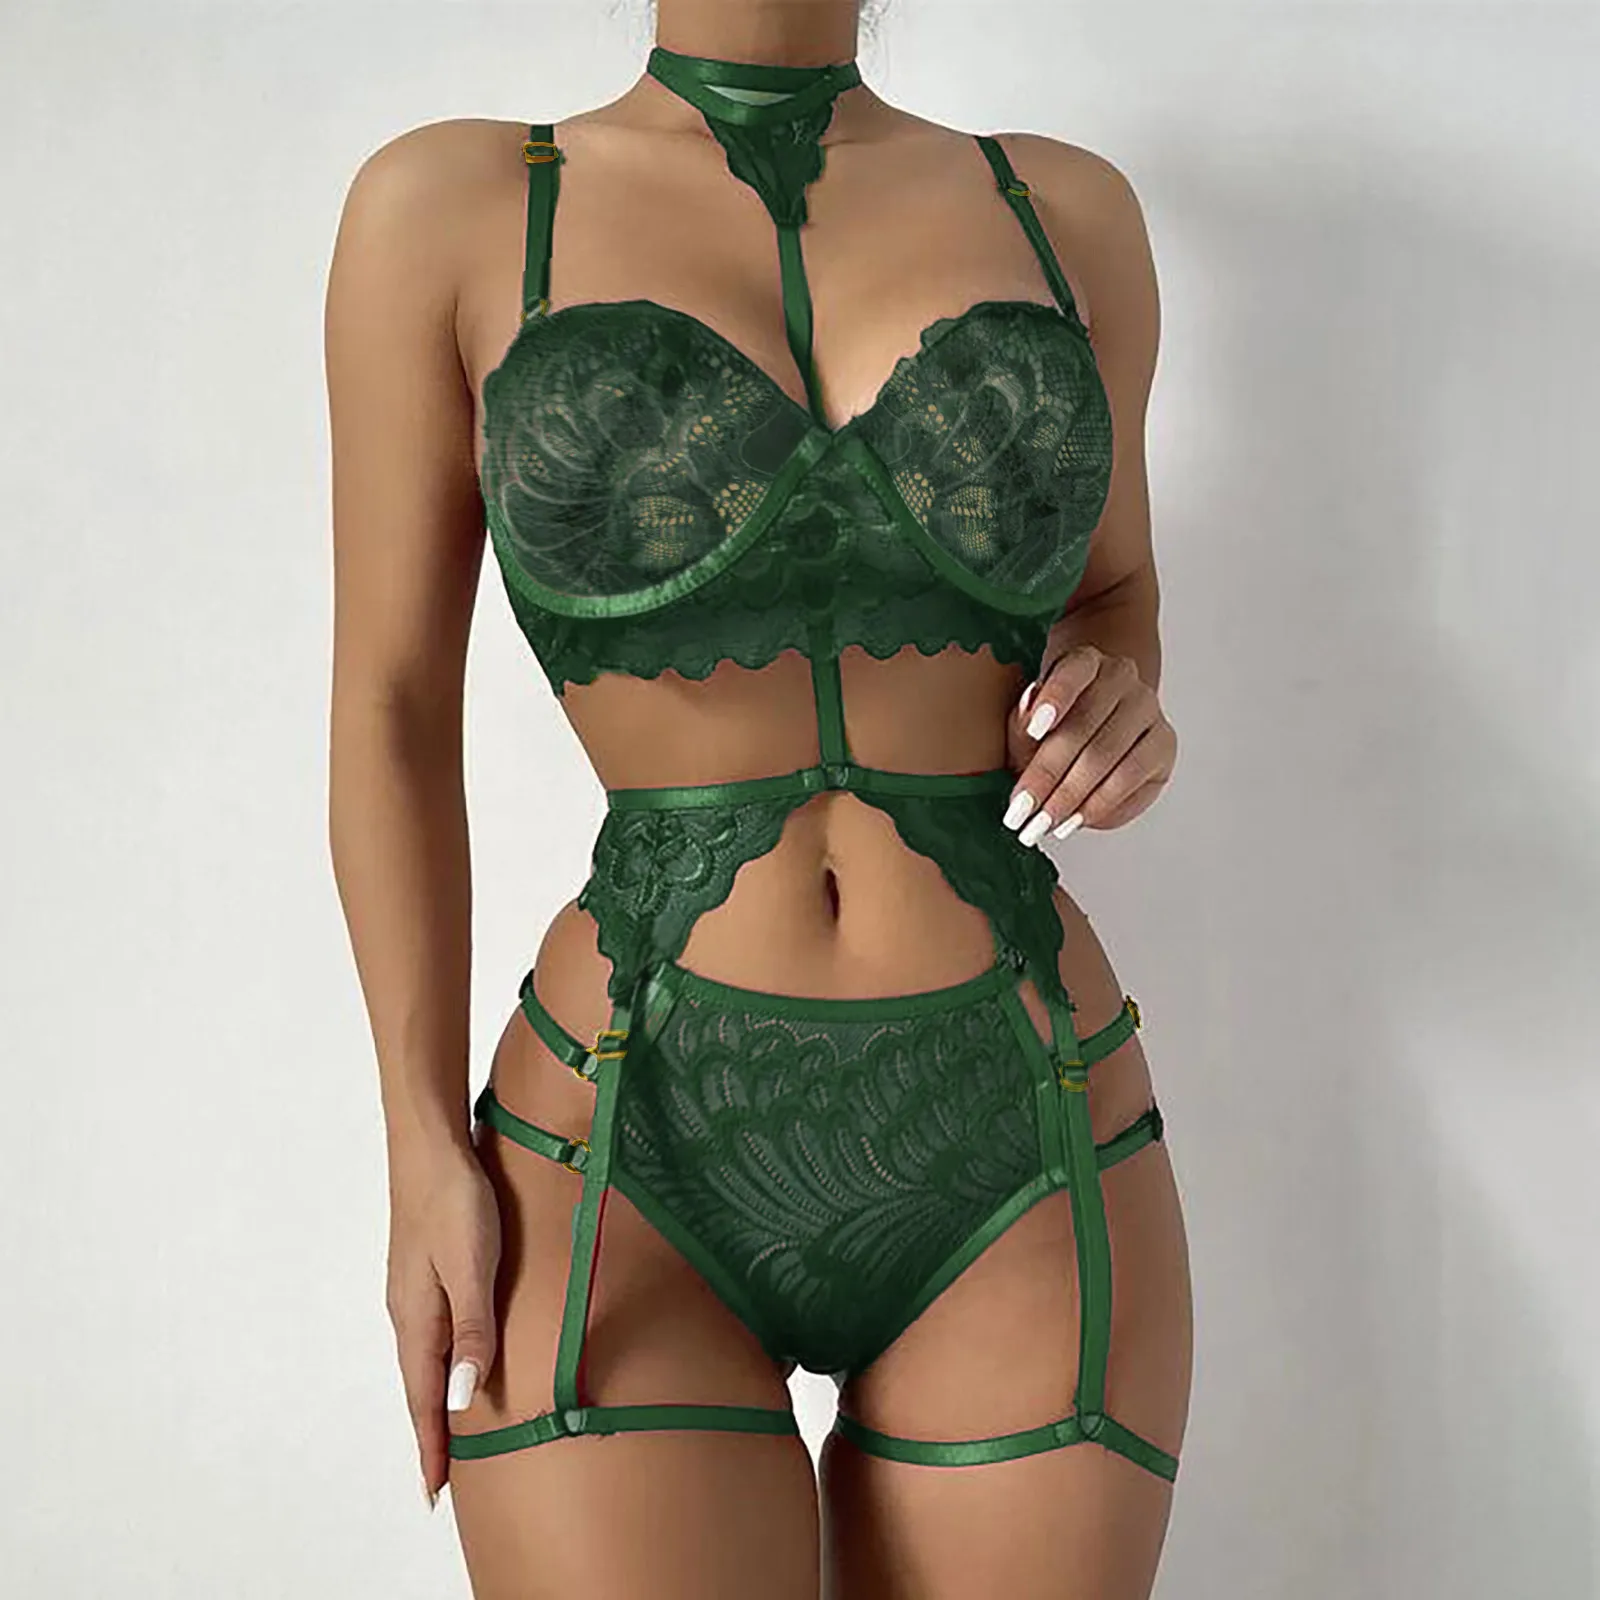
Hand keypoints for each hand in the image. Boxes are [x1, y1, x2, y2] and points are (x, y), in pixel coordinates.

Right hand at [385, 1141, 501, 1506]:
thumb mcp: (472, 1266)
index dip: (432, 1445)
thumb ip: (471, 1330)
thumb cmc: (455, 1201)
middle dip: (430, 1433)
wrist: (431, 1145)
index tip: (434, 1493)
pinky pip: (431, 1332)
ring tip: (446, 1431)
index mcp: (418, 1318)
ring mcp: (414, 1289)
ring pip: (423, 1358)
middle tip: (439, 1478)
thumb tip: (461, 1398)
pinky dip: (438, 1361)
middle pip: (419, 1385)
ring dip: (432, 1399)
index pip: (424, 1398)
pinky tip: (450, 1359)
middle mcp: (409, 1311)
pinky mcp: (425, 1269)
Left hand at [1002, 644, 1175, 844]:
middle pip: (1083, 727)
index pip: (1073, 671)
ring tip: (1042, 824)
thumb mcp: (1030, 721)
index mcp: (1084, 661)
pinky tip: (1074, 821)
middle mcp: (1121, 677)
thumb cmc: (1054, 724)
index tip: (1035, 731)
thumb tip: (1031, 717)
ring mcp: (1147, 708)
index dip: (1055, 699)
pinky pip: (1130, 776)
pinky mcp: (1163, 742)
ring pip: (1106, 756)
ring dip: (1070, 797)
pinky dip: (1099, 804)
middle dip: (1046, 776)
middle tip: (1020, 812)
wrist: (1100, 724)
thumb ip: (1023, 723)